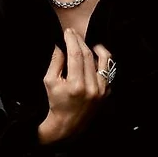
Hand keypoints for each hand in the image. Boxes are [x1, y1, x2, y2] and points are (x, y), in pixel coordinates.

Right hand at [38, 28, 113, 144]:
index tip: (67, 32)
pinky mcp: (106, 92)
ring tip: (89, 43)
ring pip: (104, 61)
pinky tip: (95, 57)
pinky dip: (102, 61)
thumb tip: (60, 44)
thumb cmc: (56, 102)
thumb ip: (55, 61)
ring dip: (96, 48)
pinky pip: (108, 71)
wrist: (68, 124)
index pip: (76, 55)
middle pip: (88, 55)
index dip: (72, 40)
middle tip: (74, 33)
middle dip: (80, 41)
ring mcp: (101, 90)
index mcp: (76, 85)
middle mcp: (91, 87)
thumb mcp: (49, 81)